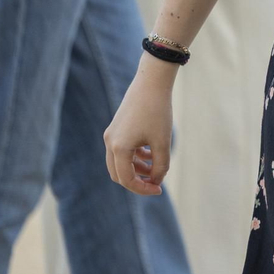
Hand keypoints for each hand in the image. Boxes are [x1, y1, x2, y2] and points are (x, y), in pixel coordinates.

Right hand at [104, 58, 177, 196]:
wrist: (151, 83)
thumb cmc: (158, 112)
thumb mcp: (163, 141)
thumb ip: (160, 165)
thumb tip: (156, 181)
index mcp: (119, 149)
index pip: (127, 180)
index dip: (143, 189)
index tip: (159, 190)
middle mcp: (110, 143)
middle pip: (119, 174)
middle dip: (137, 181)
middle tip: (156, 183)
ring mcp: (111, 135)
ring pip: (120, 162)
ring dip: (136, 169)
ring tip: (156, 169)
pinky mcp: (116, 128)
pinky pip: (122, 150)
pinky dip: (135, 157)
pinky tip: (151, 154)